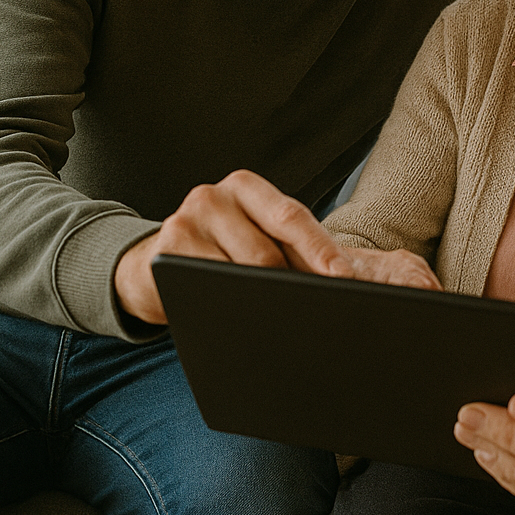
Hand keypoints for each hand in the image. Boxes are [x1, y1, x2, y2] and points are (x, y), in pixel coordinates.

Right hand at [114, 169, 438, 323]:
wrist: (153, 270)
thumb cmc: (227, 257)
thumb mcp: (263, 242)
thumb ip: (301, 253)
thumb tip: (360, 283)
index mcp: (249, 188)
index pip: (292, 217)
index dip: (321, 251)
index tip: (346, 282)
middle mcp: (215, 196)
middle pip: (266, 250)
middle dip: (296, 287)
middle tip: (326, 314)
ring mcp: (185, 222)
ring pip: (238, 273)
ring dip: (264, 303)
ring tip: (288, 325)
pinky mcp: (162, 254)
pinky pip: (204, 289)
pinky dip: (228, 310)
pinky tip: (243, 323)